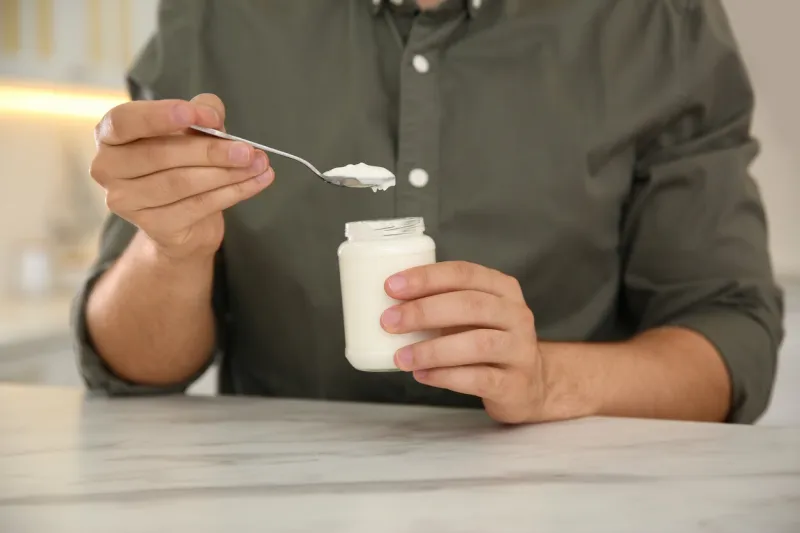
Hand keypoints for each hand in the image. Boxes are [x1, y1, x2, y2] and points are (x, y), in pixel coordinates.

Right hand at [90, 94, 274, 260]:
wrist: (183, 221)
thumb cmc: (181, 163)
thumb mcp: (190, 130)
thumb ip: (200, 113)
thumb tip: (211, 113)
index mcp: (110, 136)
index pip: (125, 121)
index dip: (161, 116)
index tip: (203, 116)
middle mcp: (107, 169)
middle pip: (160, 156)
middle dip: (210, 151)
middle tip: (248, 149)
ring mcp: (126, 202)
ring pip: (182, 183)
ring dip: (227, 173)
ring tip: (259, 164)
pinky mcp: (153, 227)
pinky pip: (198, 206)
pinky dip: (233, 192)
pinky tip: (256, 182)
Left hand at [381, 261, 547, 423]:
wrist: (531, 385)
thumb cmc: (489, 342)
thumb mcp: (473, 315)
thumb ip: (442, 304)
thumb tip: (388, 304)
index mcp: (503, 289)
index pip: (464, 273)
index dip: (426, 278)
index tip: (391, 287)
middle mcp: (516, 315)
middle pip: (470, 305)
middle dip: (424, 311)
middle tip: (389, 321)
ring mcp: (520, 350)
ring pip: (477, 344)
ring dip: (432, 349)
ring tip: (401, 357)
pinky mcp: (515, 384)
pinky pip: (478, 378)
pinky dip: (445, 376)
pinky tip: (422, 375)